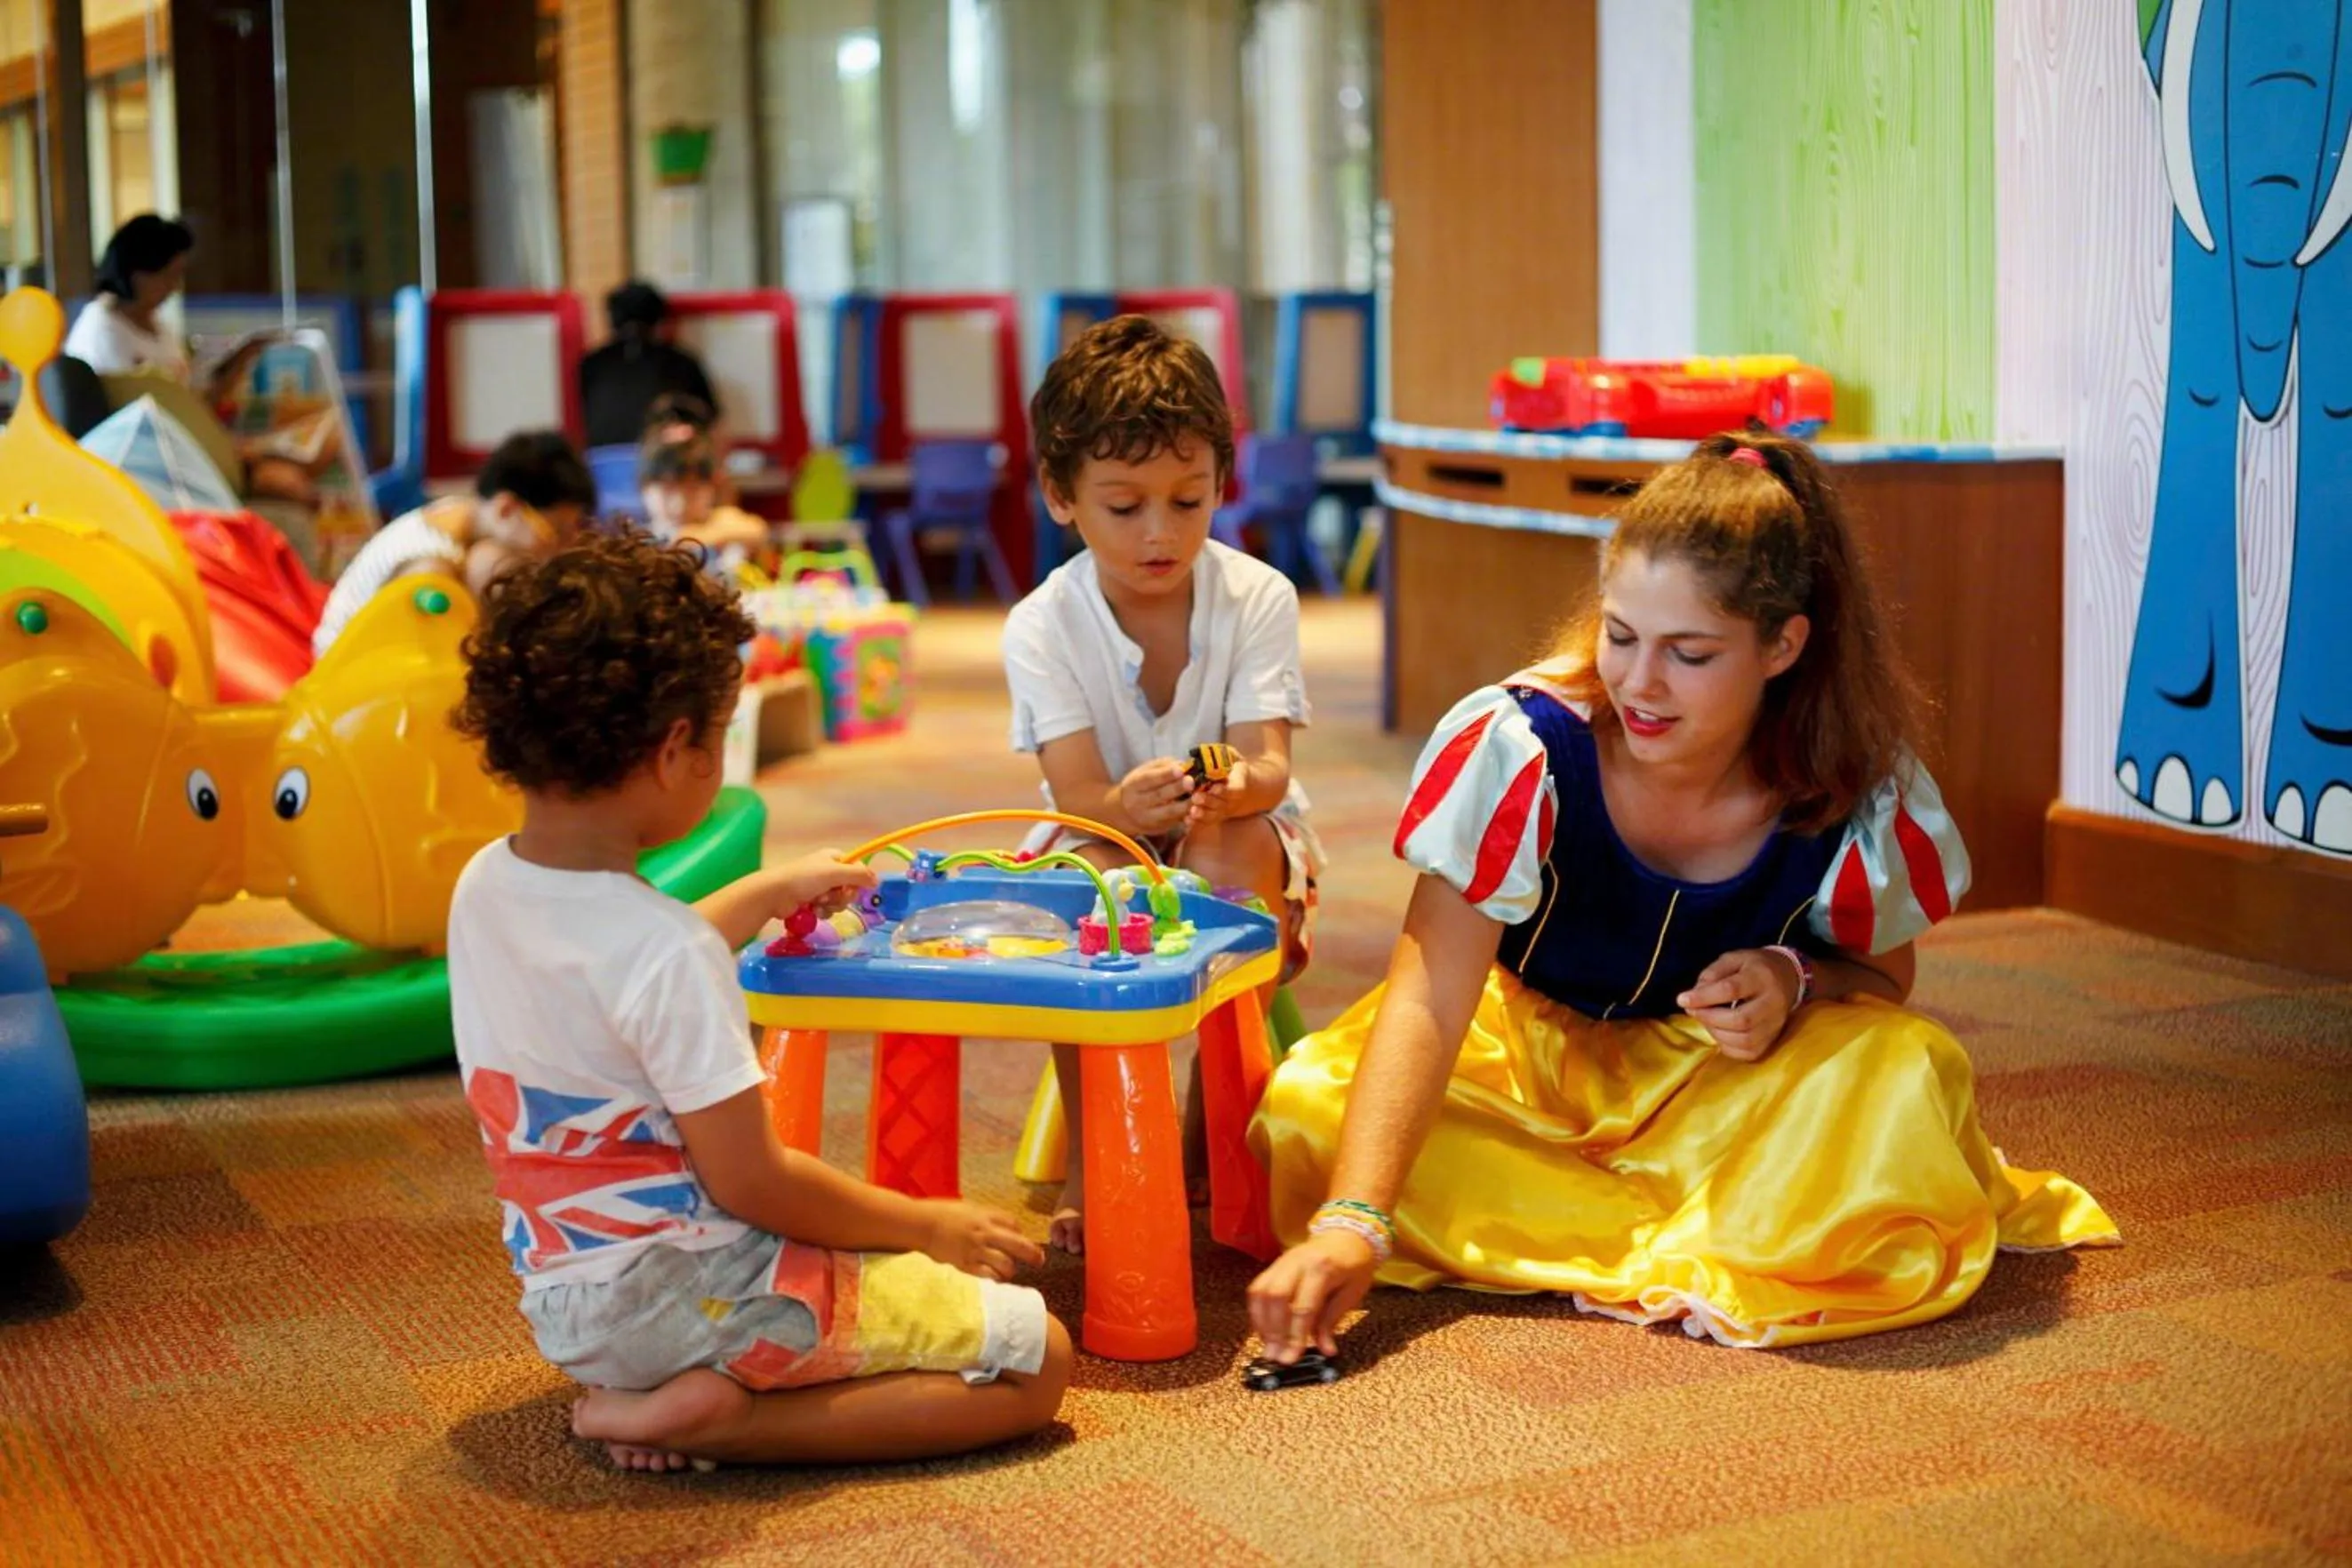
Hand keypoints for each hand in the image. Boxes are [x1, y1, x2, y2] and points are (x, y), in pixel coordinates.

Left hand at [767, 852, 877, 918]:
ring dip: (831, 905)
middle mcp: (827, 871)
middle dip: (842, 896)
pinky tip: (812, 910)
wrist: (774, 894)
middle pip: (850, 887)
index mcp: (833, 858)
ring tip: (817, 902)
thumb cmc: (804, 878)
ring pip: (839, 901)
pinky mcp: (811, 903)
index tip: (854, 888)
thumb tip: (877, 881)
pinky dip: (822, 911)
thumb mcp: (835, 873)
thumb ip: (859, 875)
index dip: (858, 880)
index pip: (857, 869)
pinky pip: (828, 910)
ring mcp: (818, 888)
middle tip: (831, 896)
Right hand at [919, 1200, 1045, 1281]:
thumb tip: (1003, 1226)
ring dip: (1011, 1270)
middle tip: (1039, 1261)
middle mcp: (985, 1232)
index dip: (1020, 1233)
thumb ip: (986, 1217)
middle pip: (1019, 1245)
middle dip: (1033, 1255)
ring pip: (1006, 1264)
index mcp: (986, 1216)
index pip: (1014, 1225)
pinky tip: (995, 1279)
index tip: (1020, 1240)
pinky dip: (995, 1279)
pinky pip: (988, 1276)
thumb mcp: (968, 1208)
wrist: (920, 1225)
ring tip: (1008, 1271)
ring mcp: (976, 1250)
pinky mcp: (965, 1265)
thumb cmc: (942, 1214)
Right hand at [1117, 758, 1193, 834]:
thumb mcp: (1145, 772)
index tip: (1180, 770)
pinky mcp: (1161, 827)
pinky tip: (1198, 809)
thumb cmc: (1140, 786)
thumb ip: (1163, 766)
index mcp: (1134, 785)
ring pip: (1169, 812)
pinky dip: (1187, 816)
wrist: (1126, 813)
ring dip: (1185, 804)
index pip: (1150, 779)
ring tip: (1198, 796)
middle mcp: (1139, 803)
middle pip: (1159, 795)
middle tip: (1191, 781)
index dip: (1165, 774)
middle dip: (1177, 788)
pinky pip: (1176, 821)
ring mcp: (1150, 817)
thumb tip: (1183, 764)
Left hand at [1185, 758, 1243, 828]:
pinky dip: (1197, 822)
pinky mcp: (1214, 816)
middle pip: (1221, 803)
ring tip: (1191, 811)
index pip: (1234, 789)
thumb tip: (1207, 752)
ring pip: (1214, 815)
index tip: (1215, 788)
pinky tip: (1187, 820)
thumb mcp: (1232, 756)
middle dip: (1209, 801)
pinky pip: (1206, 821)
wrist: (1241, 785)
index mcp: (1239, 783)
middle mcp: (1232, 800)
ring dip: (1203, 814)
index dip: (1225, 790)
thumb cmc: (1232, 766)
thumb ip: (1222, 755)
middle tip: (1196, 797)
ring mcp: (1223, 810)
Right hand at [1246, 1227, 1376, 1362]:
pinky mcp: (1274, 1265)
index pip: (1303, 1306)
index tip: (1291, 1358)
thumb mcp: (1351, 1294)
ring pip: (1261, 1292)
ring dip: (1262, 1323)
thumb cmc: (1354, 1265)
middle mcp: (1296, 1262)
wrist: (1346, 1236)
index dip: (1295, 1335)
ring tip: (1268, 1346)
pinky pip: (1258, 1288)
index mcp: (1322, 1268)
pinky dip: (1258, 1312)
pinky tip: (1265, 1330)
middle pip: (1276, 1297)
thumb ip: (1332, 1321)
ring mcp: (1282, 1261)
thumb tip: (1325, 1351)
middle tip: (1276, 1356)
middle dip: (1274, 1331)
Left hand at [1675, 948, 1801, 1060]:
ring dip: (1716, 1033)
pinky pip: (1748, 1053)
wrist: (1789, 978)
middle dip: (1709, 1018)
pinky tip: (1720, 1032)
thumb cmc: (1754, 967)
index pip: (1732, 989)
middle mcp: (1773, 1003)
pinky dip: (1727, 1047)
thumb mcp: (1733, 959)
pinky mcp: (1773, 1040)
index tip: (1682, 999)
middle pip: (1741, 1020)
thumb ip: (1712, 974)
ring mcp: (1775, 1025)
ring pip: (1745, 1040)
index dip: (1704, 997)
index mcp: (1761, 977)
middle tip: (1693, 1010)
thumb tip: (1693, 996)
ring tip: (1706, 1020)